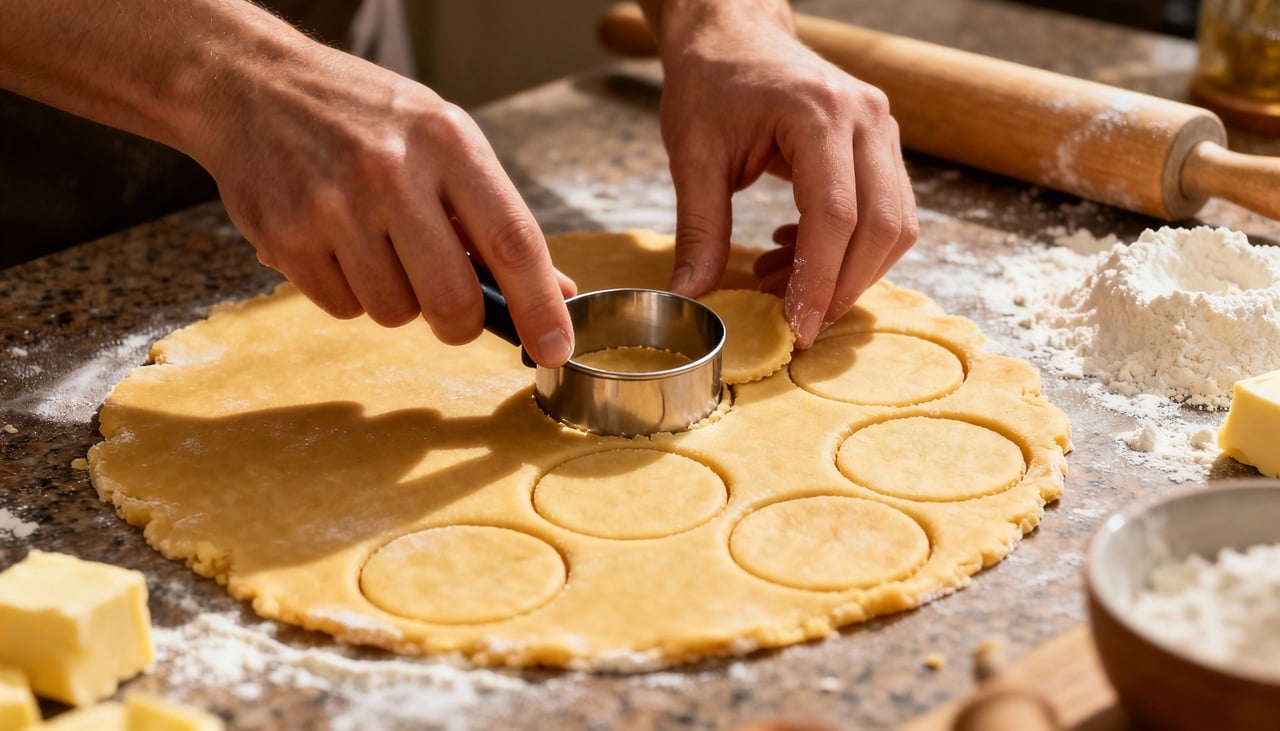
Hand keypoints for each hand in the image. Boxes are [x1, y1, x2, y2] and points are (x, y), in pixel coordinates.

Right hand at [188, 20, 576, 365]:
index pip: (512, 240)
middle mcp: (392, 173)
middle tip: (454, 312)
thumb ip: (495, 216)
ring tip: (378, 246)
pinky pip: (343, 309)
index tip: (556, 349)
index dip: (540, 306)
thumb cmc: (365, 118)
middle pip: (452, 299)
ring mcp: (334, 207)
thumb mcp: (442, 140)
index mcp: (447, 142)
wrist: (251, 85)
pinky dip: (350, 294)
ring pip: (395, 312)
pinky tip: (337, 245)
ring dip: (398, 300)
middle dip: (461, 324)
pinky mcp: (287, 238)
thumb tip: (555, 293)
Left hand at [644, 1, 917, 347]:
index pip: (835, 215)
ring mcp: (882, 130)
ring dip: (848, 273)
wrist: (734, 34)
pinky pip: (887, 213)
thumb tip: (689, 295)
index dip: (819, 280)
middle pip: (881, 227)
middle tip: (796, 324)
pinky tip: (793, 252)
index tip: (795, 327)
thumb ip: (698, 228)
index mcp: (818, 114)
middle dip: (843, 288)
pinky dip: (849, 250)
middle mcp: (866, 119)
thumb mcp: (692, 155)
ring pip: (896, 226)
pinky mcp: (882, 146)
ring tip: (780, 282)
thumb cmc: (711, 83)